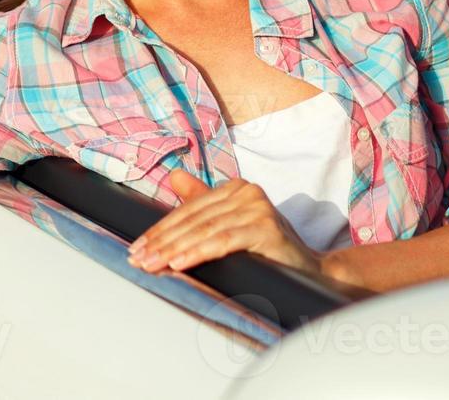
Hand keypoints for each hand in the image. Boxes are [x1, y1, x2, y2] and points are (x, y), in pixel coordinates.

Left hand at [126, 168, 323, 276]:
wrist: (312, 272)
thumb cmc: (268, 251)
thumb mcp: (230, 225)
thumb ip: (202, 201)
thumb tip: (173, 176)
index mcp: (236, 188)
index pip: (190, 209)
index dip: (161, 229)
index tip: (137, 247)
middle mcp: (247, 192)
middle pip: (193, 219)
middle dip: (161, 241)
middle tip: (137, 258)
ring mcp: (258, 208)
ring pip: (204, 230)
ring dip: (173, 249)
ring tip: (152, 264)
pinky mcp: (266, 227)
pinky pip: (223, 241)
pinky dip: (197, 252)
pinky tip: (178, 263)